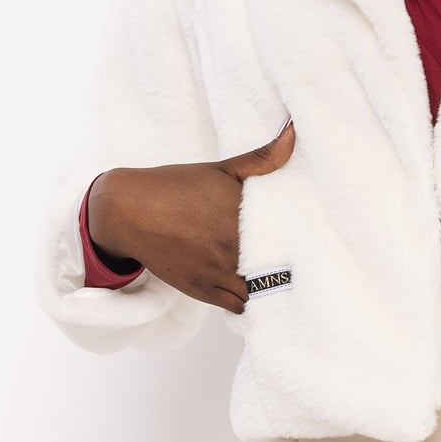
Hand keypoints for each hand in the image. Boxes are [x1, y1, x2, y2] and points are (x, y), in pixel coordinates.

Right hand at [84, 124, 295, 311]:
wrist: (130, 211)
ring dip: (271, 290)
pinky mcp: (204, 290)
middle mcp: (232, 248)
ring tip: (282, 282)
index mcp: (241, 216)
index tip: (310, 240)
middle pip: (278, 270)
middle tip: (304, 264)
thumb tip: (293, 133)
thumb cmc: (176, 186)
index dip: (302, 244)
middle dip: (290, 268)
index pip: (288, 238)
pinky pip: (238, 307)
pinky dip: (249, 303)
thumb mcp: (221, 169)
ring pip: (260, 294)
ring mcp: (219, 273)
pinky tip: (255, 292)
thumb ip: (262, 158)